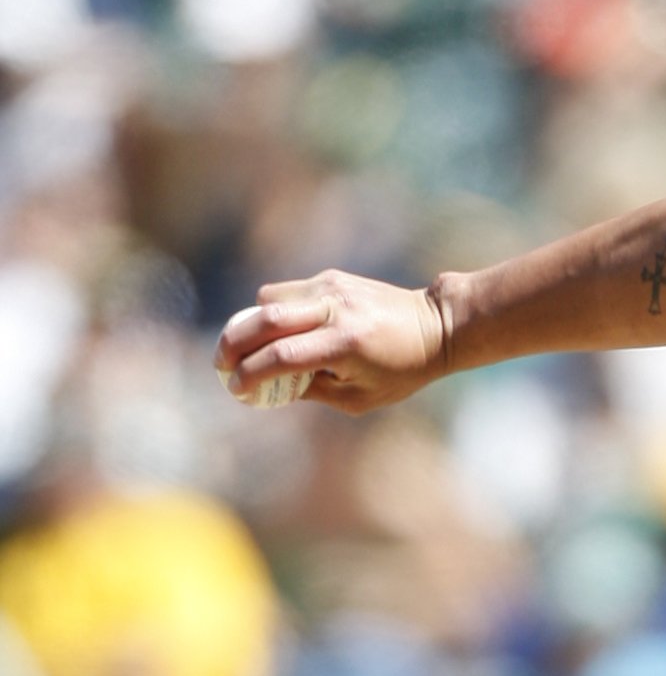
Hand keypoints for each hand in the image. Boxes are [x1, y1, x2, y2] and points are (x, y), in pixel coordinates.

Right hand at [215, 270, 449, 415]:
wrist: (435, 326)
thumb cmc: (401, 371)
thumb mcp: (359, 398)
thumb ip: (312, 390)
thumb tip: (268, 384)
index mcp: (345, 344)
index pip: (282, 356)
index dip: (251, 374)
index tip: (235, 388)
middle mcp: (336, 310)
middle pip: (265, 319)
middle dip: (233, 343)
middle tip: (220, 365)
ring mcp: (332, 288)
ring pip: (270, 300)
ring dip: (250, 325)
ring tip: (244, 349)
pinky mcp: (331, 278)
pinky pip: (287, 292)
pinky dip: (272, 312)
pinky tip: (276, 332)